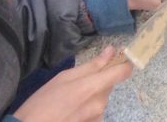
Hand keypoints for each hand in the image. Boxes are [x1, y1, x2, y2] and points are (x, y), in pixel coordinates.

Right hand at [12, 46, 132, 121]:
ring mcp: (98, 117)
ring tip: (69, 99)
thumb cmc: (42, 102)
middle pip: (109, 84)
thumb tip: (111, 51)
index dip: (124, 62)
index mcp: (94, 87)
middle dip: (98, 80)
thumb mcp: (63, 78)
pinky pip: (95, 111)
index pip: (124, 72)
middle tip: (76, 83)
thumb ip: (91, 65)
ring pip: (101, 98)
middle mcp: (101, 103)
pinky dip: (86, 108)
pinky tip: (70, 110)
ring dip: (91, 95)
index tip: (119, 57)